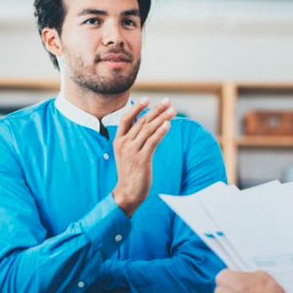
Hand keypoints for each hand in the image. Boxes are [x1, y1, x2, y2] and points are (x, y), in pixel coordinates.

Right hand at [112, 97, 175, 216]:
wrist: (127, 192)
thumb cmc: (130, 172)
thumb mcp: (127, 153)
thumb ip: (133, 139)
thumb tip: (146, 125)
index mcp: (118, 141)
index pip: (126, 118)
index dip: (137, 107)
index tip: (147, 99)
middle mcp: (124, 144)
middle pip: (141, 121)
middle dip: (156, 110)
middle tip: (168, 101)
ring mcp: (132, 151)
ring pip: (148, 129)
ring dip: (162, 118)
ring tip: (173, 111)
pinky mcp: (141, 159)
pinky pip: (152, 142)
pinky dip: (161, 132)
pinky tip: (168, 125)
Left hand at [214, 269, 288, 292]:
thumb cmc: (265, 289)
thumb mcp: (257, 273)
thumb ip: (246, 276)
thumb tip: (248, 279)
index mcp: (223, 278)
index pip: (223, 277)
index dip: (232, 279)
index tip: (239, 282)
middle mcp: (220, 292)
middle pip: (222, 291)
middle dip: (230, 292)